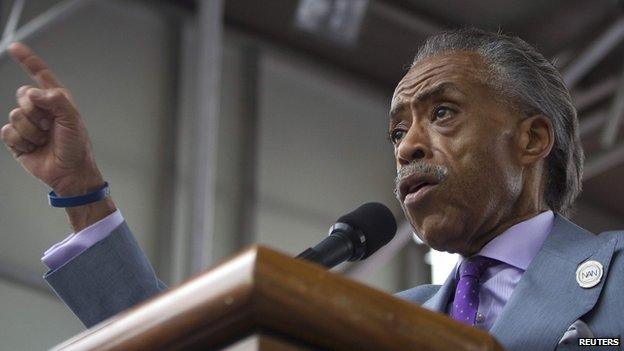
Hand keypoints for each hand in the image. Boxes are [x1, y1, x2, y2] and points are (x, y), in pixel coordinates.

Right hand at [1, 43, 114, 230]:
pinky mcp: (17, 139)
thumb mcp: (72, 120)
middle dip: (35, 112)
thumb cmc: (76, 147)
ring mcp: (28, 124)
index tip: (15, 47)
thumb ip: (55, 101)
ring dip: (31, 130)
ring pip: (15, 115)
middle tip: (50, 127)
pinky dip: (22, 141)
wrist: (70, 173)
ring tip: (45, 140)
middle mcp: (41, 109)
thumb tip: (32, 92)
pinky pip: (7, 131)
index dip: (28, 60)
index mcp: (56, 100)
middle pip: (22, 95)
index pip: (40, 75)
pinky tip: (34, 148)